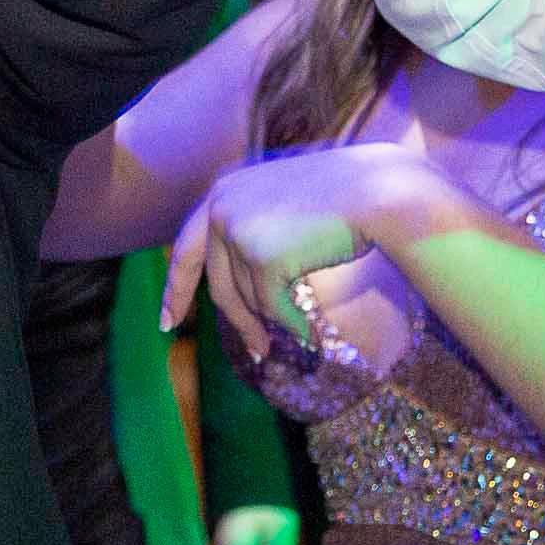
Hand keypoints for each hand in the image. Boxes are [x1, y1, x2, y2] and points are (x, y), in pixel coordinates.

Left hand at [164, 141, 477, 355]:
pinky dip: (290, 325)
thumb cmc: (342, 199)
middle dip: (234, 322)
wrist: (377, 191)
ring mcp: (238, 231)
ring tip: (295, 329)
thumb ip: (253, 231)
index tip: (167, 320)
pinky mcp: (262, 258)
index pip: (188, 247)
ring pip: (248, 298)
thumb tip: (239, 289)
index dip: (177, 287)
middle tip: (251, 353)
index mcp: (224, 191)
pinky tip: (307, 333)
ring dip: (271, 322)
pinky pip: (271, 307)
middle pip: (217, 283)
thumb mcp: (282, 204)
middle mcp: (221, 208)